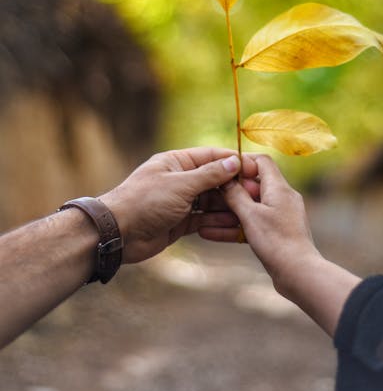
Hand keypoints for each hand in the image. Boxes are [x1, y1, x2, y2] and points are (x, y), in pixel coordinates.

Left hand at [100, 148, 257, 263]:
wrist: (118, 234)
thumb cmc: (145, 201)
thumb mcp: (181, 185)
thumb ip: (209, 175)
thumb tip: (233, 162)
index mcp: (177, 162)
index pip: (211, 157)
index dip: (233, 161)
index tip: (254, 168)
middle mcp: (180, 179)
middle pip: (213, 180)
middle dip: (234, 187)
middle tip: (255, 195)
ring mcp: (180, 201)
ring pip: (210, 201)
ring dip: (227, 206)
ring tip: (248, 212)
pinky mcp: (179, 221)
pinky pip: (203, 218)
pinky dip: (216, 221)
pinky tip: (232, 224)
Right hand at [218, 155, 360, 334]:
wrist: (299, 274)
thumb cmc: (276, 241)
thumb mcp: (251, 215)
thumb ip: (236, 195)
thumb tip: (225, 178)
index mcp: (279, 187)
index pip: (261, 161)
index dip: (242, 162)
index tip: (222, 170)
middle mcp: (283, 197)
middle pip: (254, 184)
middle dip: (231, 189)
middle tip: (208, 193)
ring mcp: (281, 215)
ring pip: (251, 206)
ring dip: (229, 210)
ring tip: (205, 215)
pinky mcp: (277, 232)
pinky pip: (254, 223)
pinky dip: (236, 227)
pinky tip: (212, 234)